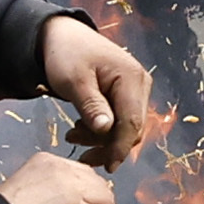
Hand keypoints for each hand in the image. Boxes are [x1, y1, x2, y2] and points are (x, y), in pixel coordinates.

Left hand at [39, 13, 155, 170]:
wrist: (62, 36)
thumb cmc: (66, 54)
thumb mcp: (74, 81)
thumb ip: (92, 106)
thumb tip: (107, 130)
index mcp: (131, 78)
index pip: (132, 123)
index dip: (119, 148)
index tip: (106, 167)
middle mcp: (140, 84)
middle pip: (132, 129)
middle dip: (107, 145)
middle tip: (79, 151)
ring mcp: (136, 90)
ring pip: (126, 128)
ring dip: (101, 139)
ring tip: (73, 136)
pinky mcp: (128, 95)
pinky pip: (120, 120)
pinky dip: (102, 130)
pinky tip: (81, 128)